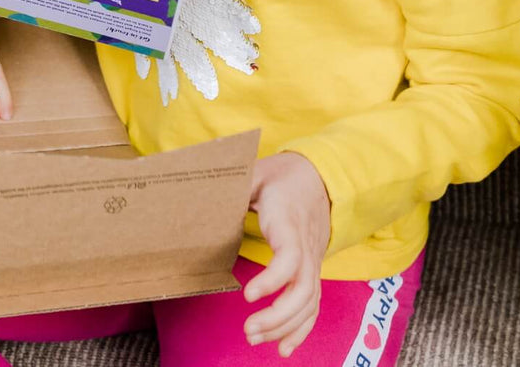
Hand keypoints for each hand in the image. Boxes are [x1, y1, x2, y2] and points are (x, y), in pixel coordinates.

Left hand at [243, 152, 330, 357]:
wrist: (319, 179)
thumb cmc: (281, 177)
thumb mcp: (256, 172)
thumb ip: (234, 184)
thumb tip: (200, 191)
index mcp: (288, 220)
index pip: (291, 257)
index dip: (272, 279)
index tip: (247, 295)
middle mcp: (307, 246)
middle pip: (304, 289)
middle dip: (278, 316)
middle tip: (248, 329)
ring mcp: (314, 261)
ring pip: (309, 302)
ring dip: (284, 326)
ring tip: (255, 338)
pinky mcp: (313, 270)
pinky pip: (314, 305)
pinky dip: (300, 329)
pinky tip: (283, 348)